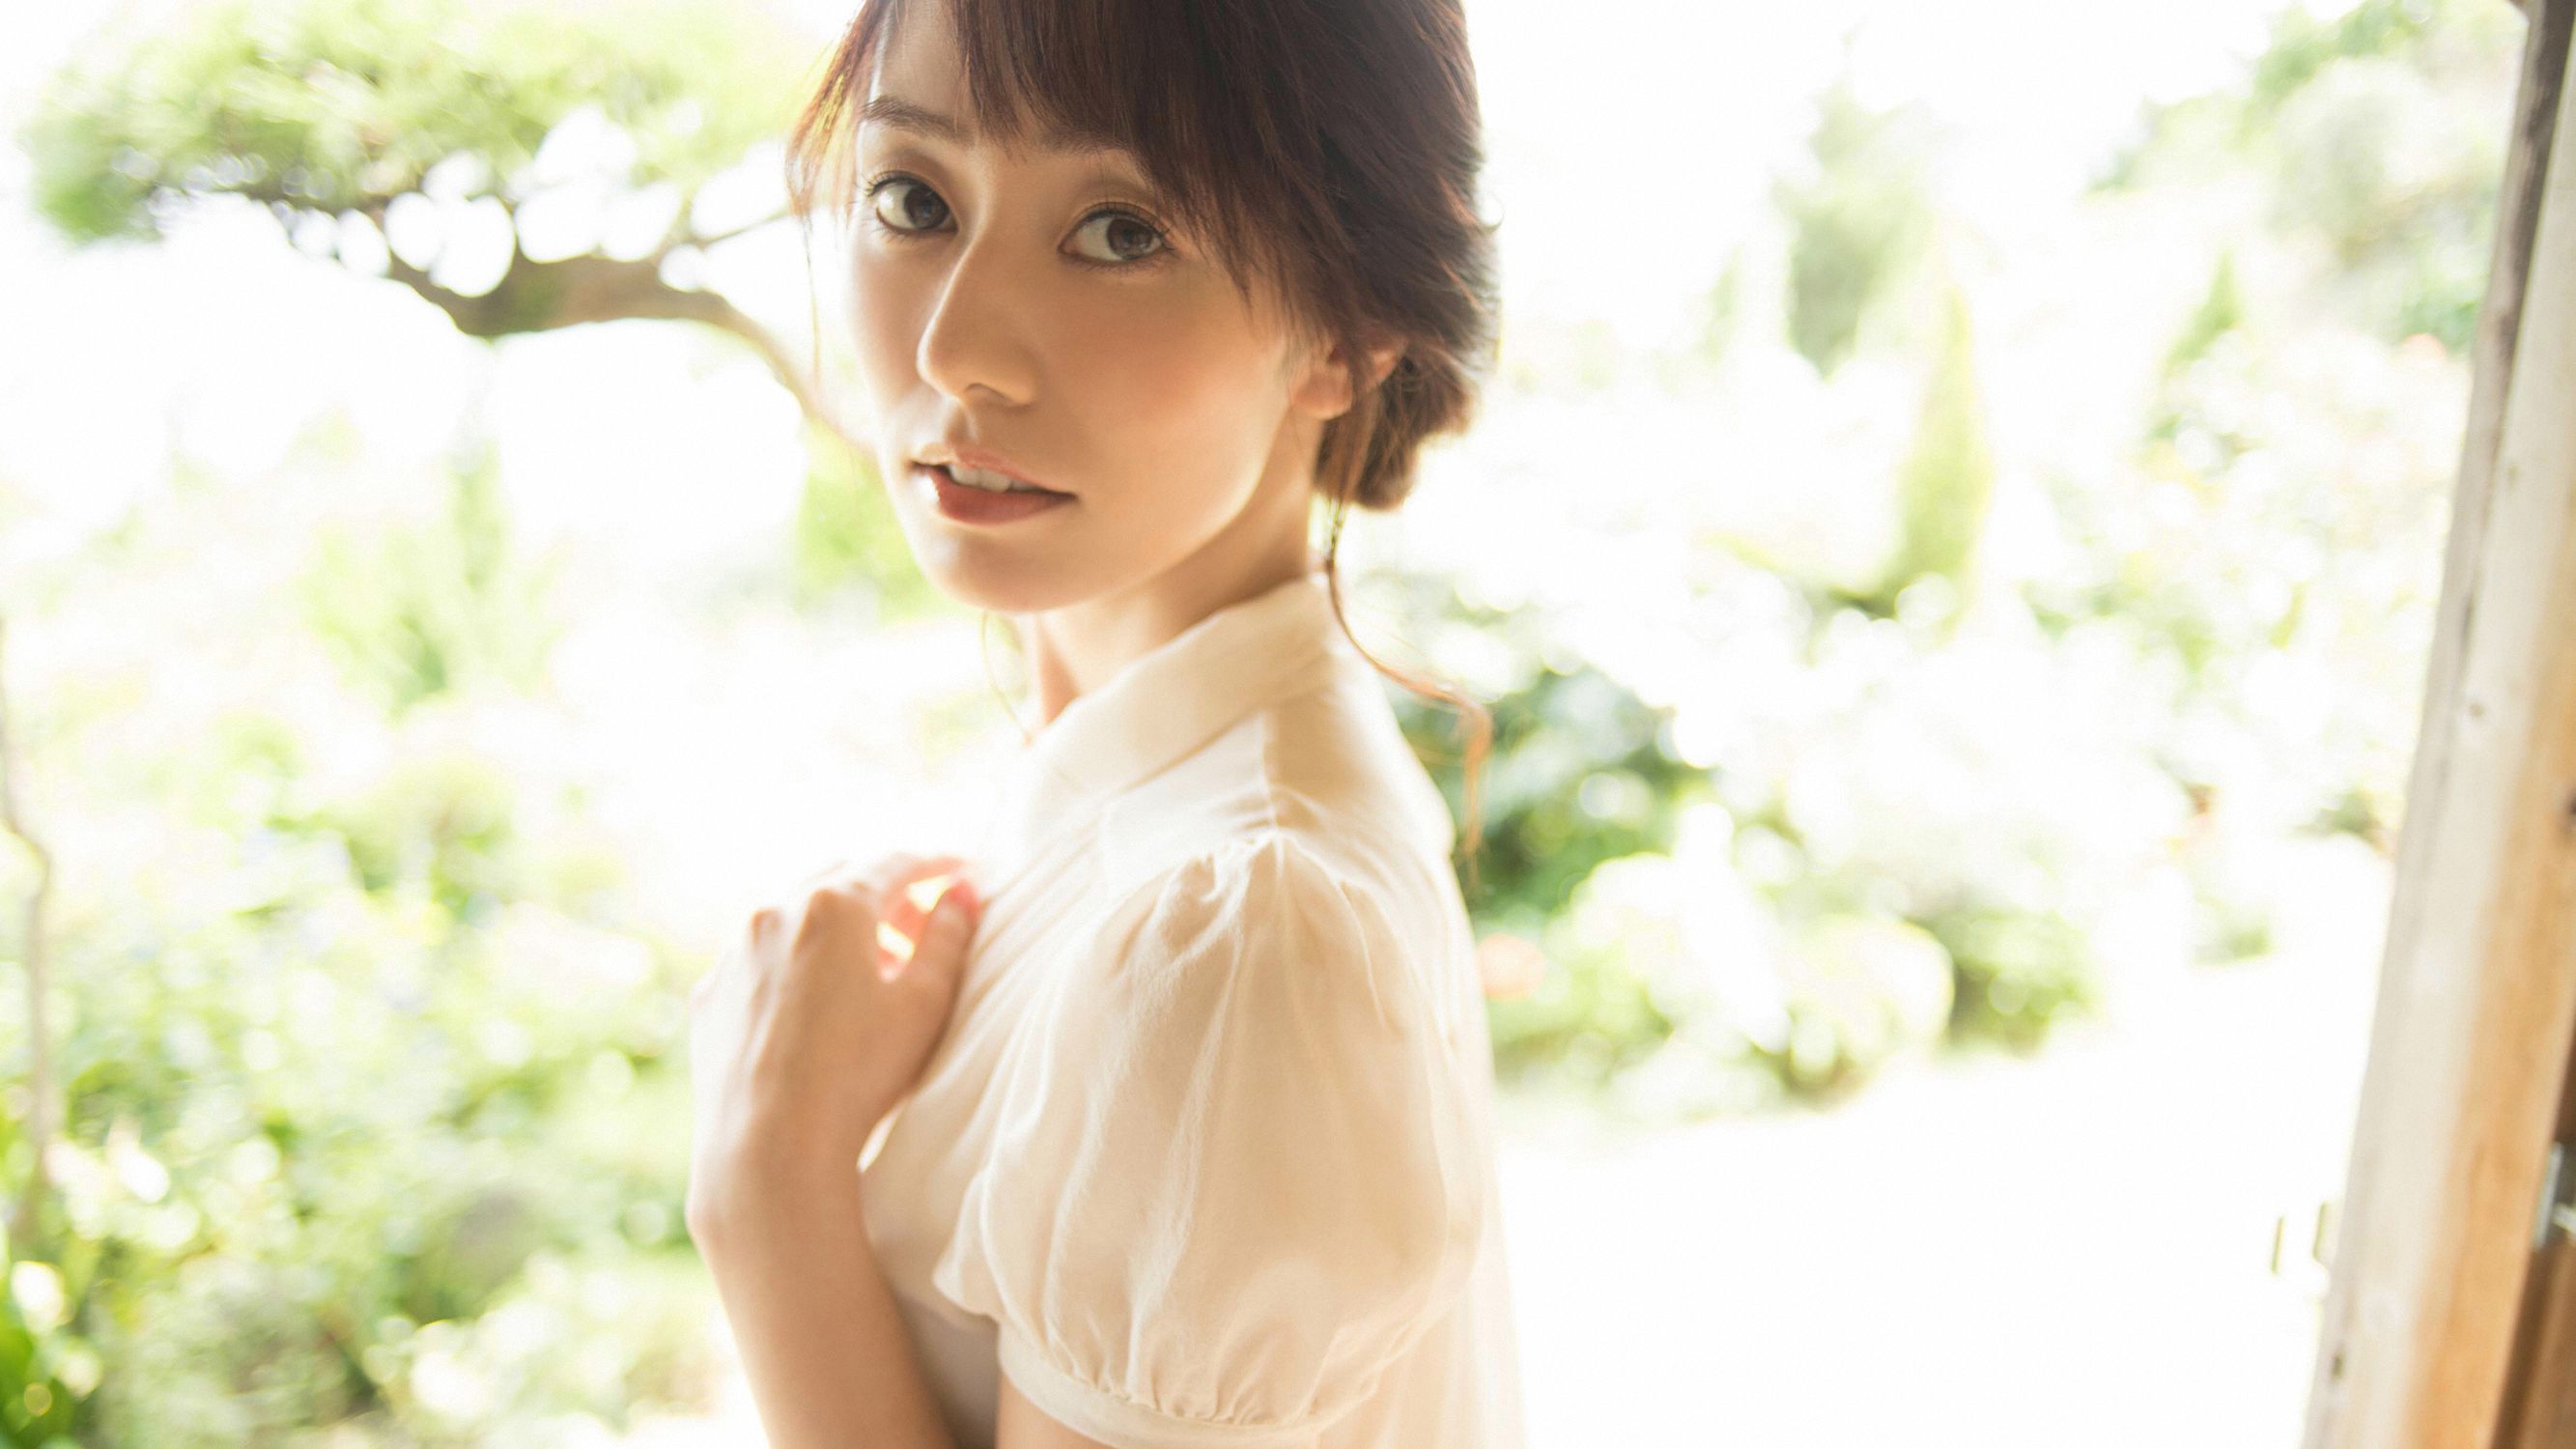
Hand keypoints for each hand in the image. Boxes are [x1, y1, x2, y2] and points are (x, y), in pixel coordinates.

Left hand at [685, 851, 981, 1221]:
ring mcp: (733, 954)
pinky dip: (794, 964)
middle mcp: (773, 912)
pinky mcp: (710, 995)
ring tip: (872, 970)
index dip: (936, 864)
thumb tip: (960, 895)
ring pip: (794, 918)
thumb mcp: (924, 1003)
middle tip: (920, 923)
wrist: (768, 1148)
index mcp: (834, 905)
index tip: (962, 871)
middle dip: (885, 894)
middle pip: (841, 881)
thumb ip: (947, 938)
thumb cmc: (858, 1075)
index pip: (896, 863)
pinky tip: (817, 1004)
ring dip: (838, 931)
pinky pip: (759, 960)